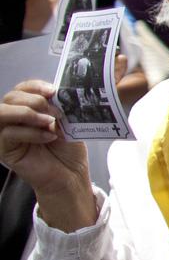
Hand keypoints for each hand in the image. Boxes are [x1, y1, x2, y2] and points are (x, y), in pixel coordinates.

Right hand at [0, 80, 94, 230]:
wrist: (71, 174)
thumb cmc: (68, 149)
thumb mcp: (67, 122)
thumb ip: (59, 107)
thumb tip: (57, 94)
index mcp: (28, 109)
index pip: (22, 89)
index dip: (35, 86)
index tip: (54, 90)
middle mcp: (14, 119)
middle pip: (11, 97)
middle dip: (35, 100)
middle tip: (56, 112)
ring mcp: (7, 134)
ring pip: (2, 112)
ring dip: (28, 112)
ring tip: (50, 121)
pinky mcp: (6, 150)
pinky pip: (9, 133)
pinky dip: (31, 132)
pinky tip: (49, 136)